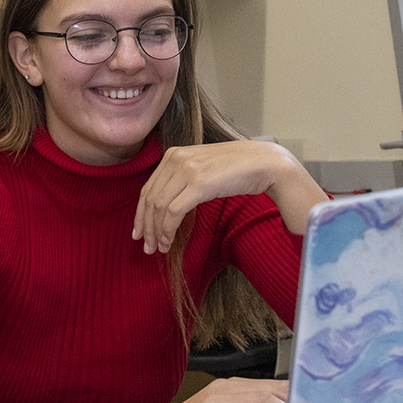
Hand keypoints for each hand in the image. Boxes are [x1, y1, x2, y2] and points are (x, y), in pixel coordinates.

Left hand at [132, 140, 325, 253]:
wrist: (263, 162)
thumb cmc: (237, 169)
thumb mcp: (202, 168)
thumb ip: (182, 179)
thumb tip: (166, 206)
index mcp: (174, 154)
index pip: (148, 188)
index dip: (141, 213)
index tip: (139, 231)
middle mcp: (176, 159)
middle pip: (150, 198)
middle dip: (145, 226)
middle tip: (147, 246)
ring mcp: (186, 170)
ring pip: (160, 207)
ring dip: (156, 232)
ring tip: (159, 248)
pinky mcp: (198, 183)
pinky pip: (173, 212)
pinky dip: (168, 229)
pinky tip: (169, 241)